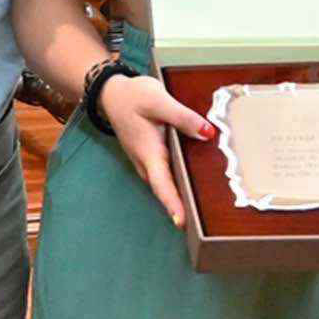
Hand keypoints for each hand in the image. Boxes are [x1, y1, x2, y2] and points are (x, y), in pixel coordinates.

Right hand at [100, 72, 217, 224]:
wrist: (111, 93)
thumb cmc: (133, 97)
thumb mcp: (159, 101)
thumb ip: (184, 117)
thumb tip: (207, 133)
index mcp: (148, 152)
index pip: (162, 184)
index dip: (172, 203)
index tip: (182, 223)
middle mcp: (146, 163)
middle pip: (165, 190)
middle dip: (180, 208)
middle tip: (201, 224)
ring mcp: (145, 162)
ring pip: (164, 185)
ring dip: (179, 198)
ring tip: (200, 213)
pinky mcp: (149, 157)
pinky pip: (164, 176)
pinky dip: (176, 185)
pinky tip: (192, 187)